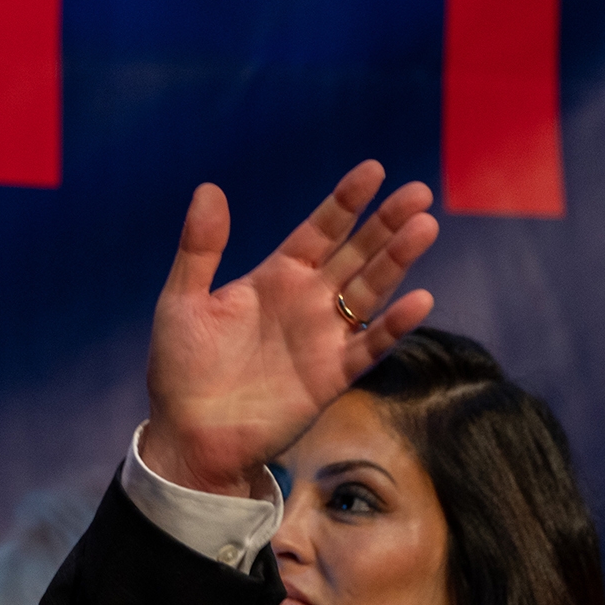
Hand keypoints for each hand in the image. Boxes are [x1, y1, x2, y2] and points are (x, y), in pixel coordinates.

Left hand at [141, 160, 436, 495]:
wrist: (188, 435)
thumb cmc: (180, 369)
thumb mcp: (182, 302)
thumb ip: (200, 248)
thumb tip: (208, 188)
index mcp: (274, 278)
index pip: (319, 231)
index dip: (345, 202)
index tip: (373, 169)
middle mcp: (306, 302)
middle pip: (356, 253)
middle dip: (385, 223)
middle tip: (417, 192)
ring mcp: (323, 337)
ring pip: (370, 290)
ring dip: (398, 261)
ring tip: (423, 228)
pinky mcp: (333, 375)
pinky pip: (370, 345)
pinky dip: (394, 324)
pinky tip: (418, 299)